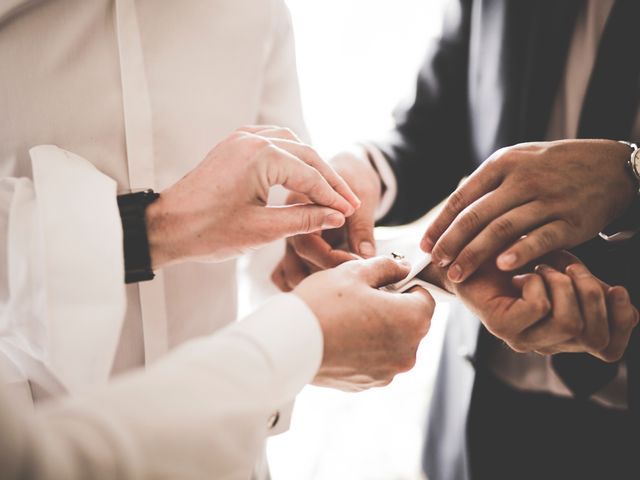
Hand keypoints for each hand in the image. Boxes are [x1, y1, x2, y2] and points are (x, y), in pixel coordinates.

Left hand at [145, 126, 359, 266]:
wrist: (167, 225)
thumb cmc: (209, 231)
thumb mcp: (263, 229)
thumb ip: (304, 219)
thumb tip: (336, 216)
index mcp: (261, 156)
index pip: (310, 177)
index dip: (333, 198)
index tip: (350, 213)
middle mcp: (253, 139)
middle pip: (307, 156)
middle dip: (329, 181)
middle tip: (349, 202)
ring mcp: (241, 138)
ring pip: (292, 145)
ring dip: (312, 166)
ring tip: (329, 189)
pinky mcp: (234, 145)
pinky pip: (273, 142)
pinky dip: (292, 155)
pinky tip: (301, 170)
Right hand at [272, 145, 381, 290]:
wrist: (352, 168)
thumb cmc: (355, 176)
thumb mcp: (362, 198)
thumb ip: (361, 228)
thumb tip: (366, 256)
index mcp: (298, 203)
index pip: (307, 242)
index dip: (332, 259)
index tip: (357, 267)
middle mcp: (290, 222)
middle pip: (296, 260)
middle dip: (323, 275)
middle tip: (352, 283)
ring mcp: (292, 236)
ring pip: (290, 269)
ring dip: (311, 283)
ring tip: (339, 290)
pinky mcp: (299, 247)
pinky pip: (290, 270)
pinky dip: (303, 281)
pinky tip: (325, 289)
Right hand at [294, 256, 434, 390]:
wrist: (287, 346)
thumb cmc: (322, 306)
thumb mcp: (355, 272)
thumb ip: (386, 267)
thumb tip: (402, 268)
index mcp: (412, 321)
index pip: (425, 298)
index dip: (406, 286)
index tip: (385, 283)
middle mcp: (407, 352)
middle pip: (410, 322)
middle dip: (392, 308)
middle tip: (360, 297)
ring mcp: (387, 372)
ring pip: (391, 342)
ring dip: (378, 329)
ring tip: (347, 318)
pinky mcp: (367, 384)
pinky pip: (374, 360)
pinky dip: (364, 348)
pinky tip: (341, 336)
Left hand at [420, 251, 638, 361]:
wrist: (474, 256)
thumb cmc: (521, 261)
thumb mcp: (565, 271)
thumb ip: (591, 287)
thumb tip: (618, 295)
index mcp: (568, 335)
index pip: (609, 349)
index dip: (621, 321)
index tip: (617, 288)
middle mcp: (548, 344)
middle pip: (593, 336)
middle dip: (592, 294)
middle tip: (571, 269)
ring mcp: (523, 340)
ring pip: (569, 323)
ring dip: (563, 285)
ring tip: (543, 268)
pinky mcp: (502, 327)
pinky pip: (539, 307)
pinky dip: (538, 283)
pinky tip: (523, 274)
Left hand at [422, 140, 636, 282]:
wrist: (611, 166)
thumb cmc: (554, 167)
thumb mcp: (519, 161)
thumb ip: (488, 184)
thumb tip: (451, 213)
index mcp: (503, 163)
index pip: (462, 198)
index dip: (441, 224)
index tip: (426, 245)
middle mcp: (523, 179)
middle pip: (477, 216)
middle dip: (452, 243)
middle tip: (436, 264)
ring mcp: (548, 199)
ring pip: (502, 229)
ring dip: (475, 254)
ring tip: (457, 274)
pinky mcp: (571, 221)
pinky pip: (539, 238)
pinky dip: (519, 252)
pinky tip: (500, 266)